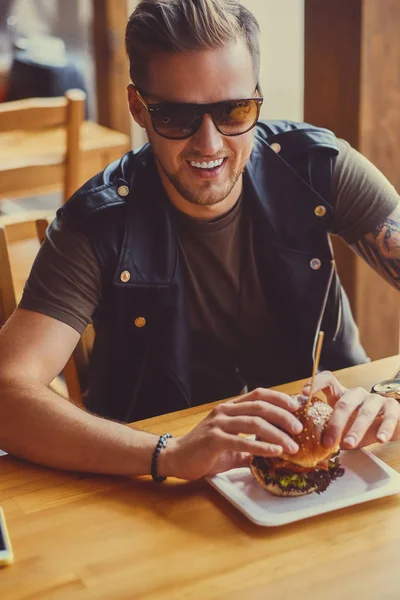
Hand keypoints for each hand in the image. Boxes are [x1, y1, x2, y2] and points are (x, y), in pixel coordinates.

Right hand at [159, 388, 303, 479]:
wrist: (176, 458)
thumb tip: (274, 452)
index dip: (279, 398)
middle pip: (260, 407)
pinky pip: (242, 441)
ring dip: (276, 434)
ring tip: (292, 445)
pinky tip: (274, 451)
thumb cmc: (204, 451)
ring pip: (253, 423)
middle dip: (283, 416)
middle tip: (299, 428)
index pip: (258, 395)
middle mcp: (225, 411)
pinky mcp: (214, 439)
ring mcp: (218, 424)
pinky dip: (261, 446)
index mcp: (230, 408)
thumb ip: (251, 445)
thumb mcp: (232, 445)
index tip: (296, 406)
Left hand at [301, 371, 399, 449]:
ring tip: (349, 444)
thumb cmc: (361, 426)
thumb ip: (330, 431)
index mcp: (342, 395)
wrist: (391, 424)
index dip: (316, 383)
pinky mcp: (392, 408)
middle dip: (335, 423)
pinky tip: (380, 439)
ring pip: (366, 411)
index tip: (305, 394)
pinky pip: (389, 416)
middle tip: (327, 442)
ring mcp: (375, 399)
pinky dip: (384, 428)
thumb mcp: (343, 427)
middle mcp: (357, 394)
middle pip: (344, 402)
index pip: (328, 380)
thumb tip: (310, 446)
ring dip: (356, 429)